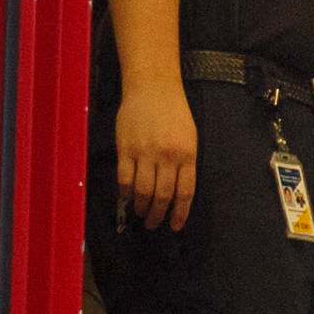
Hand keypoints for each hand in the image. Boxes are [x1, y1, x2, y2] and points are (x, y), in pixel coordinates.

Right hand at [114, 81, 199, 228]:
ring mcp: (145, 152)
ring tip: (141, 212)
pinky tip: (126, 196)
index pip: (185, 191)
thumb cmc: (174, 111)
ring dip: (141, 206)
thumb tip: (177, 192)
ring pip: (143, 190)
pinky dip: (125, 191)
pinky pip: (124, 177)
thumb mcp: (189, 136)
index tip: (175, 225)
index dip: (180, 213)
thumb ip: (184, 163)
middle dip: (158, 214)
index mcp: (187, 154)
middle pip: (163, 195)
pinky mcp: (126, 148)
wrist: (153, 88)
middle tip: (153, 223)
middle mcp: (167, 156)